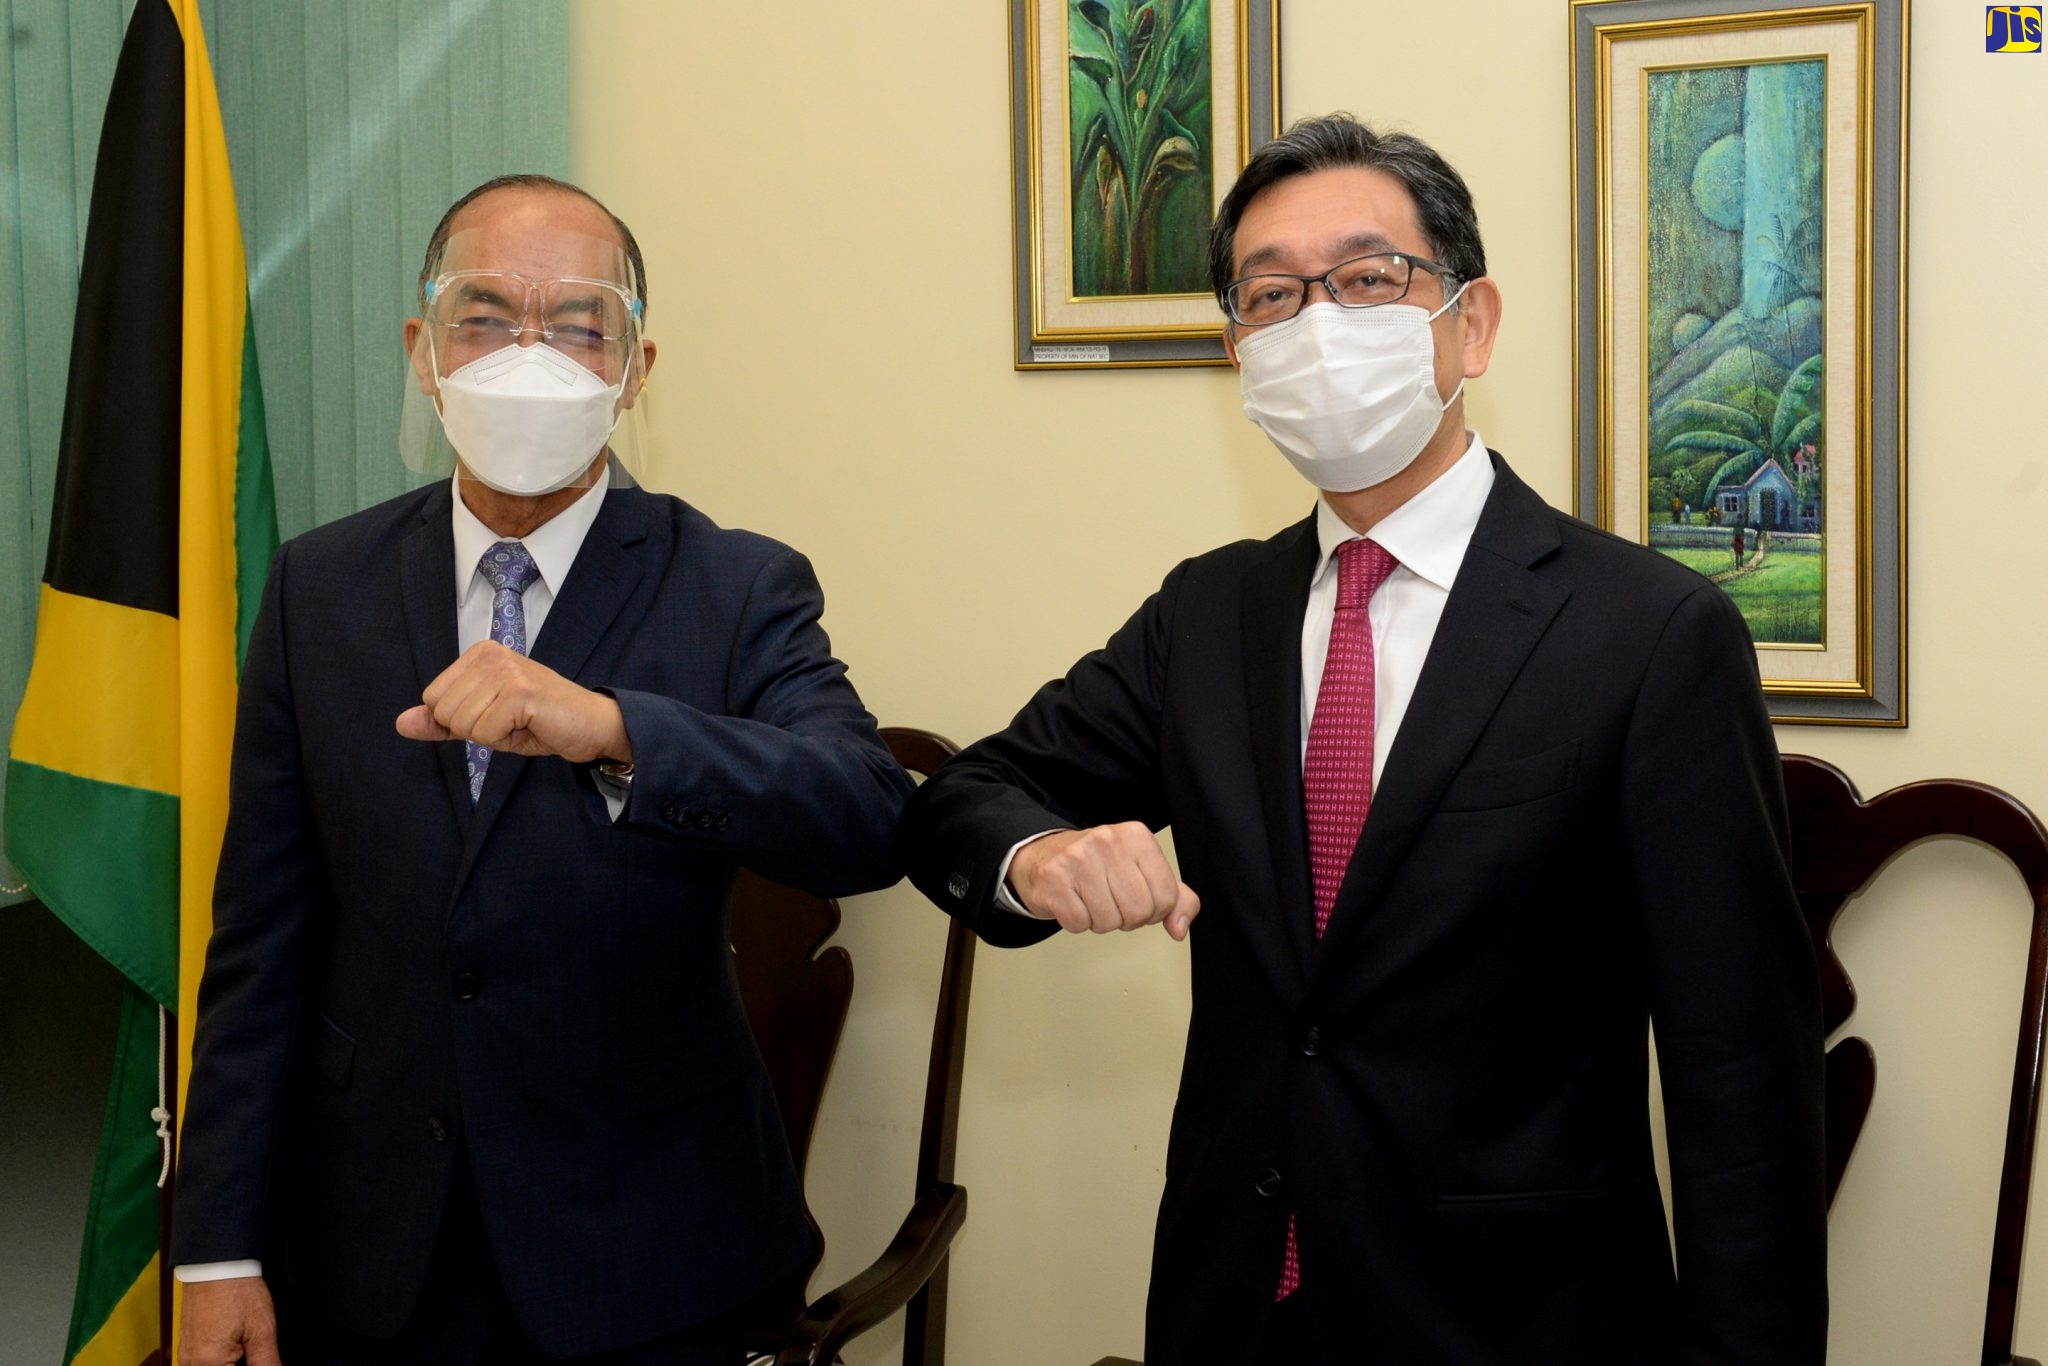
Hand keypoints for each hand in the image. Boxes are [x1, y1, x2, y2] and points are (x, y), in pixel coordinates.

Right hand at [179, 1275, 280, 1365]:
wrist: (217, 1264)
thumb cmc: (235, 1290)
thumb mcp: (261, 1330)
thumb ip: (267, 1362)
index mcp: (208, 1363)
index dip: (256, 1365)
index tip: (261, 1355)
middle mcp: (191, 1363)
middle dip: (244, 1361)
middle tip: (252, 1344)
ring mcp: (187, 1356)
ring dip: (234, 1360)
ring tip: (245, 1340)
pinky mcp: (189, 1347)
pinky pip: (207, 1362)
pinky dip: (224, 1358)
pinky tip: (237, 1342)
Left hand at [395, 641, 630, 764]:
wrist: (591, 725)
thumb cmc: (539, 721)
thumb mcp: (482, 720)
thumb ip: (441, 721)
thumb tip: (401, 723)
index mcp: (478, 654)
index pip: (433, 699)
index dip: (461, 720)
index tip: (497, 714)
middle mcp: (490, 654)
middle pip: (444, 713)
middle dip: (475, 730)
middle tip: (511, 721)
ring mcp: (506, 671)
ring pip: (463, 725)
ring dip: (492, 736)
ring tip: (521, 723)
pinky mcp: (520, 692)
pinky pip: (486, 734)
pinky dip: (506, 741)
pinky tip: (530, 726)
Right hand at [1008, 823, 1199, 940]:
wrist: (1041, 856)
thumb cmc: (1095, 866)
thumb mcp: (1141, 871)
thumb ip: (1173, 898)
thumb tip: (1180, 928)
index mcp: (1136, 836)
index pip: (1167, 896)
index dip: (1154, 910)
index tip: (1137, 898)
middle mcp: (1108, 841)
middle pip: (1139, 912)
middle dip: (1127, 918)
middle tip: (1111, 901)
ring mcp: (1078, 859)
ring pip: (1109, 922)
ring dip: (1101, 921)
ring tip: (1090, 900)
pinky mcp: (1054, 879)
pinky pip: (1079, 924)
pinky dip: (1077, 922)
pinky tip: (1073, 902)